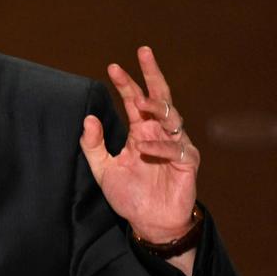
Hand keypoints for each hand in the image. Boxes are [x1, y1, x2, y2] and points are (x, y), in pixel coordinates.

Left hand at [79, 46, 199, 244]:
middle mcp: (159, 133)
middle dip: (152, 74)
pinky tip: (145, 147)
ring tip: (140, 102)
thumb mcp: (103, 170)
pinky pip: (176, 148)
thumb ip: (94, 146)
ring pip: (170, 117)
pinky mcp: (187, 162)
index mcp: (140, 131)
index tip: (112, 67)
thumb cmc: (130, 195)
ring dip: (155, 107)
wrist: (150, 223)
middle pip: (159, 97)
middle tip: (144, 52)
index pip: (134, 100)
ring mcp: (175, 145)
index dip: (125, 83)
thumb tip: (89, 118)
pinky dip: (161, 145)